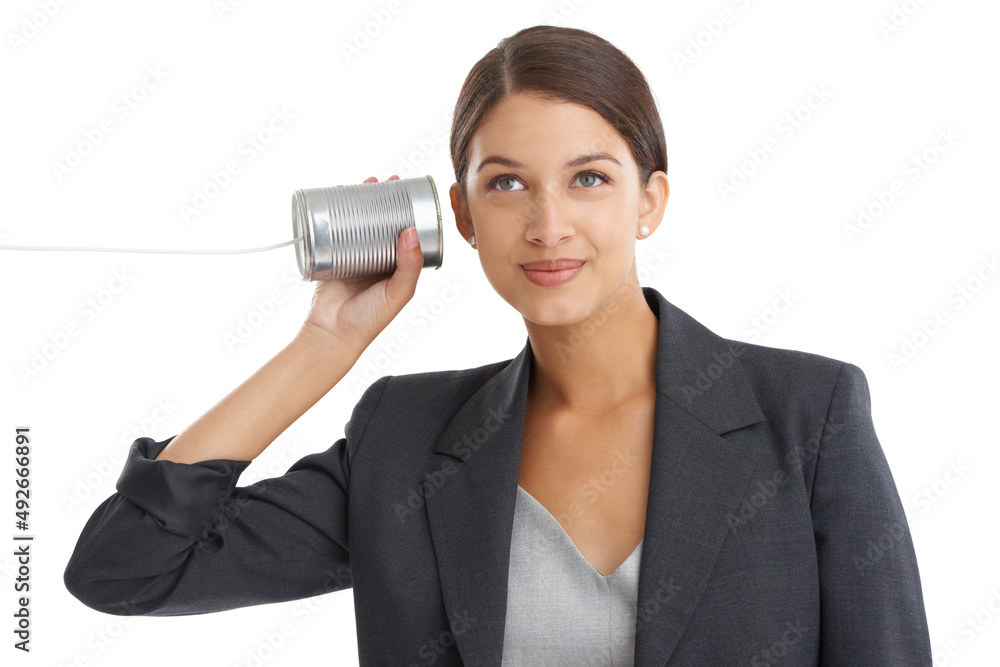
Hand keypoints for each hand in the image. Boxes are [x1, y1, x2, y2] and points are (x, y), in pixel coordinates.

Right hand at [300, 175, 423, 351]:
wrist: (332, 334)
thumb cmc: (369, 320)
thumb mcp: (397, 293)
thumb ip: (409, 266)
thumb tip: (412, 230)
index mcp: (397, 266)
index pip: (406, 232)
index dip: (408, 211)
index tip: (409, 192)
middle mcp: (377, 258)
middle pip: (382, 222)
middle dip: (384, 200)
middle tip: (387, 180)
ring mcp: (353, 256)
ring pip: (358, 223)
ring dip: (360, 202)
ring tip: (365, 183)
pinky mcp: (330, 257)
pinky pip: (333, 231)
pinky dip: (335, 214)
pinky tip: (336, 198)